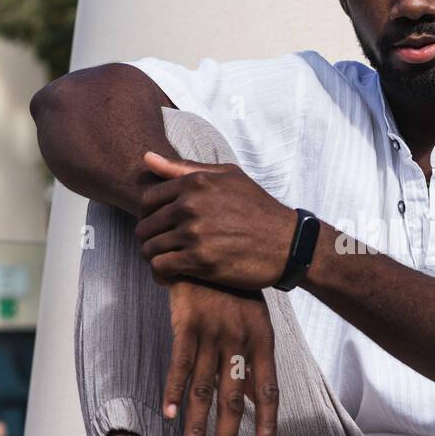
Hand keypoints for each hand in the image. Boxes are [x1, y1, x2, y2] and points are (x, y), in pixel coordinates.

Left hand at [135, 151, 297, 290]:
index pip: (148, 201)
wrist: (288, 243)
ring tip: (166, 263)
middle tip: (162, 248)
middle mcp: (191, 206)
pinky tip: (169, 277)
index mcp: (195, 183)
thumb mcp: (228, 176)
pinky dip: (160, 275)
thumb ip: (185, 168)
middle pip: (146, 226)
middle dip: (149, 239)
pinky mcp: (200, 261)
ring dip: (153, 258)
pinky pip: (161, 268)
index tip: (160, 227)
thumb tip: (147, 158)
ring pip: (150, 249)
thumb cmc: (259, 209)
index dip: (149, 216)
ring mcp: (195, 234)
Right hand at [164, 278, 277, 435]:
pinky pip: (179, 364)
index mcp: (262, 342)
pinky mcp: (186, 323)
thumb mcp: (256, 320)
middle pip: (233, 400)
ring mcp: (213, 333)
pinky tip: (169, 416)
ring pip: (203, 390)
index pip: (268, 391)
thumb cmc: (235, 290)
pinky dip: (173, 391)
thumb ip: (254, 359)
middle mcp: (240, 341)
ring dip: (196, 427)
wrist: (210, 248)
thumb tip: (255, 399)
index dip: (267, 423)